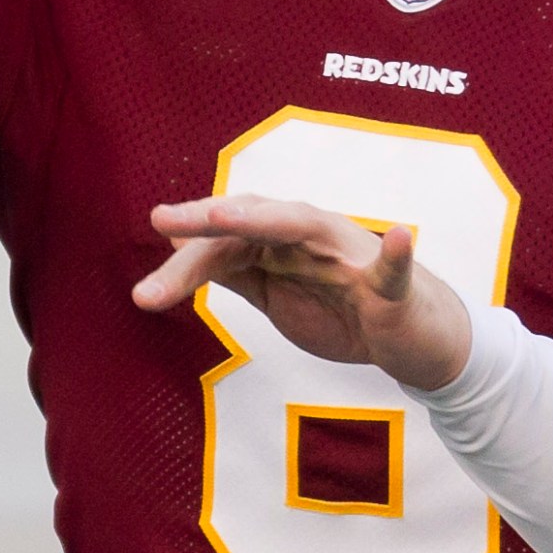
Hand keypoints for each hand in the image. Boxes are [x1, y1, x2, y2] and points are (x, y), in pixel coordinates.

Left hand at [135, 193, 471, 390]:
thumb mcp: (273, 291)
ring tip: (224, 214)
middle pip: (251, 223)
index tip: (146, 273)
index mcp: (280, 240)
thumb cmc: (340, 308)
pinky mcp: (391, 286)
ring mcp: (351, 255)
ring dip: (264, 219)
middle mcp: (311, 234)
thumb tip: (178, 247)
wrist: (406, 338)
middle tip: (162, 220)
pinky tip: (399, 237)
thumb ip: (232, 268)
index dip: (185, 253)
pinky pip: (393, 269)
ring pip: (305, 228)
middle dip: (207, 221)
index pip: (224, 241)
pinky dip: (397, 253)